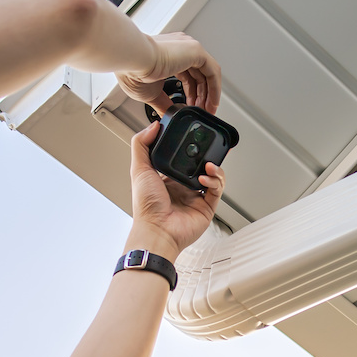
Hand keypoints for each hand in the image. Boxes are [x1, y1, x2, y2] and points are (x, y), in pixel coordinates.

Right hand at [116, 33, 221, 112]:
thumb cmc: (131, 70)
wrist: (131, 59)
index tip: (192, 107)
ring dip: (210, 95)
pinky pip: (212, 72)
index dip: (191, 93)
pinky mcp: (196, 50)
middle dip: (202, 96)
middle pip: (198, 75)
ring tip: (208, 111)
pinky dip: (215, 89)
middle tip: (202, 112)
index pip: (186, 74)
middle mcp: (179, 48)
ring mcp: (188, 47)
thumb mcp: (151, 93)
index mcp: (167, 53)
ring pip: (208, 73)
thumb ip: (163, 103)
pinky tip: (212, 103)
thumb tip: (168, 115)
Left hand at [126, 121, 225, 259]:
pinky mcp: (207, 206)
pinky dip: (215, 180)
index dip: (189, 147)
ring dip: (214, 167)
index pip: (182, 157)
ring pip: (213, 176)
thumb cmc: (146, 207)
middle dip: (207, 155)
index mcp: (167, 177)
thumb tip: (153, 126)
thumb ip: (141, 144)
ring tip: (208, 164)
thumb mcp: (139, 169)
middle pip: (200, 165)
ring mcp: (195, 196)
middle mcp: (182, 186)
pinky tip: (206, 177)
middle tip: (210, 147)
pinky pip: (217, 189)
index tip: (194, 136)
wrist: (158, 230)